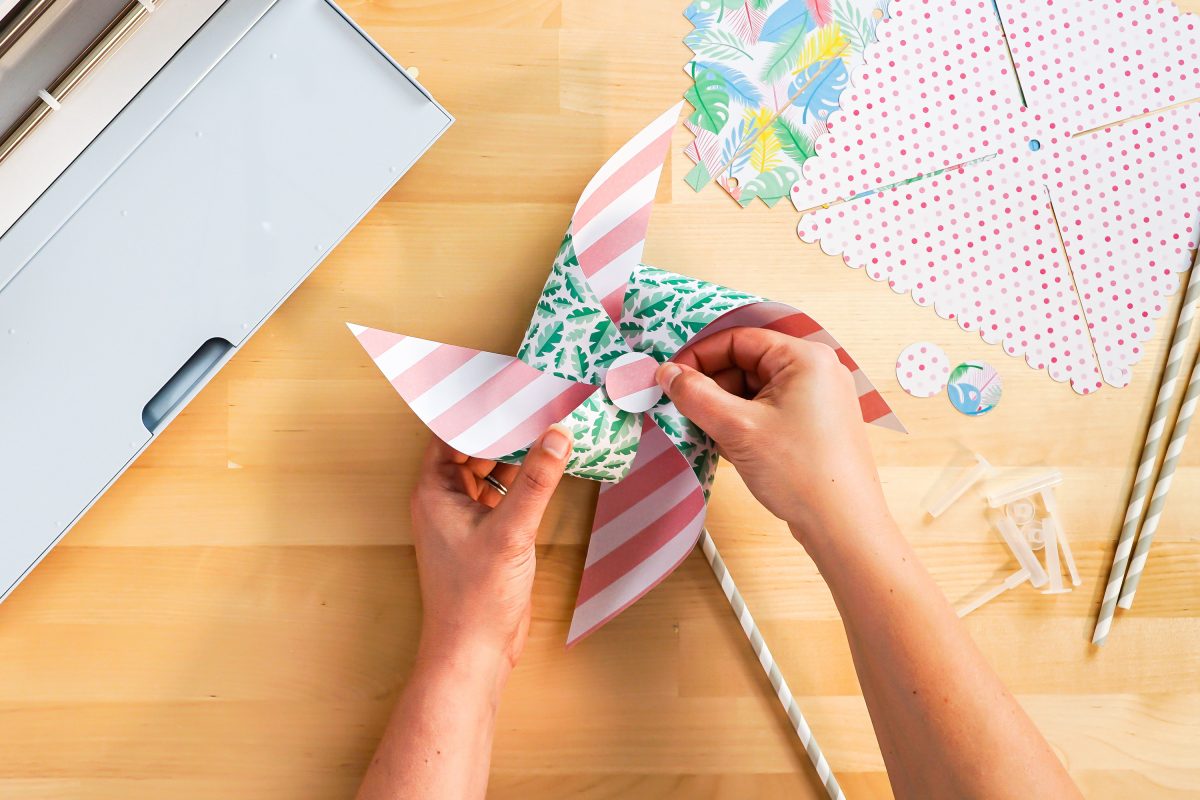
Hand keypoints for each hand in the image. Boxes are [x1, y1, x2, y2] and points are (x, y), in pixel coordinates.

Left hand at [409, 425, 571, 674]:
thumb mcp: (510, 532)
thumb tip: (557, 434)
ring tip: (550, 424)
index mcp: (434, 492)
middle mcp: (446, 500)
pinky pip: (506, 495)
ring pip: (492, 472)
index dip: (477, 410)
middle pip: (475, 449)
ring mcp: (468, 518)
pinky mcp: (489, 535)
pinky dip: (525, 480)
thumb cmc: (475, 597)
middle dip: (505, 429)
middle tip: (539, 400)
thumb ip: (536, 481)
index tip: (509, 387)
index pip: (452, 434)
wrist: (474, 652)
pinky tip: (551, 466)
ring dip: (518, 454)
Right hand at [656, 328, 889, 543]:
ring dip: (725, 408)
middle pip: (745, 363)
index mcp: (804, 358)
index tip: (671, 378)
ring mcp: (817, 400)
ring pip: (754, 390)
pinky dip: (743, 423)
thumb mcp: (737, 428)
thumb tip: (667, 374)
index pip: (738, 339)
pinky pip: (767, 410)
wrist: (843, 525)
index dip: (700, 356)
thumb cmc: (802, 472)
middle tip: (684, 409)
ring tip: (709, 433)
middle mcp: (815, 371)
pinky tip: (730, 447)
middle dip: (712, 386)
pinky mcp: (813, 426)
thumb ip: (696, 395)